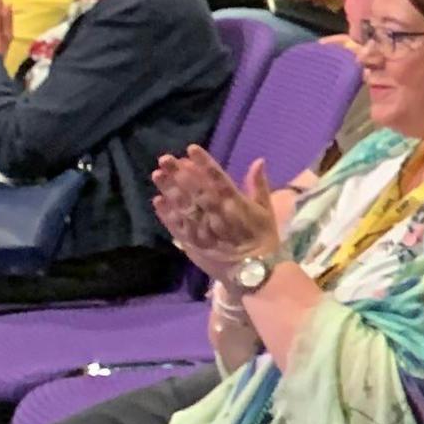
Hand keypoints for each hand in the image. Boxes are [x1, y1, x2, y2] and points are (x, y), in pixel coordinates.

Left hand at [153, 147, 282, 282]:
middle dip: (180, 173)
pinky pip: (177, 227)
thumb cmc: (263, 240)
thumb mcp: (266, 211)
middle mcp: (217, 215)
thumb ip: (259, 186)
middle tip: (164, 158)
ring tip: (157, 174)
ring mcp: (203, 230)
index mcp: (237, 205)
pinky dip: (167, 214)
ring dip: (169, 190)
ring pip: (184, 206)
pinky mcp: (193, 244)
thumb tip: (258, 161)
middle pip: (196, 190)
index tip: (191, 149)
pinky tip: (157, 201)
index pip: (218, 179)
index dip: (204, 163)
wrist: (255, 275)